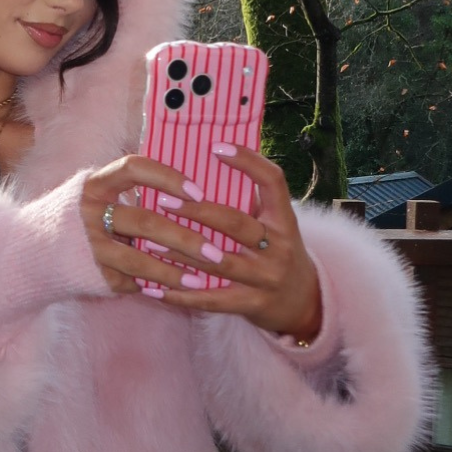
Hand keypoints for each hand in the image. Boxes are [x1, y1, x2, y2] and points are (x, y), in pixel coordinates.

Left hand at [80, 147, 320, 339]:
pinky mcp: (251, 305)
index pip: (273, 182)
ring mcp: (265, 278)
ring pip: (217, 262)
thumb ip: (248, 202)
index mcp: (284, 220)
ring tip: (149, 241)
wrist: (303, 303)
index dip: (248, 161)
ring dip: (180, 252)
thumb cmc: (276, 252)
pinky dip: (180, 296)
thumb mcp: (274, 226)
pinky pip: (210, 300)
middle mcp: (279, 247)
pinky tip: (153, 288)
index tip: (216, 146)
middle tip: (163, 199)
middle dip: (197, 211)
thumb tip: (203, 166)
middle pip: (235, 223)